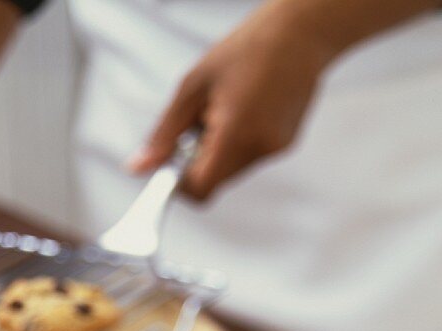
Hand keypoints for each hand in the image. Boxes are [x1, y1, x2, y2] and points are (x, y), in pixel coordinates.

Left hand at [129, 0, 334, 200]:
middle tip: (197, 126)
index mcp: (235, 133)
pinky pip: (249, 158)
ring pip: (231, 172)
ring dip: (218, 151)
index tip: (171, 166)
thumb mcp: (193, 86)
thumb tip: (141, 166)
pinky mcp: (284, 146)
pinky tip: (245, 110)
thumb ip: (165, 133)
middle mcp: (258, 148)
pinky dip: (238, 143)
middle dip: (198, 162)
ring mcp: (274, 150)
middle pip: (215, 181)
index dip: (181, 184)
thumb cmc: (249, 48)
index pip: (201, 188)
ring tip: (224, 110)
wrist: (300, 33)